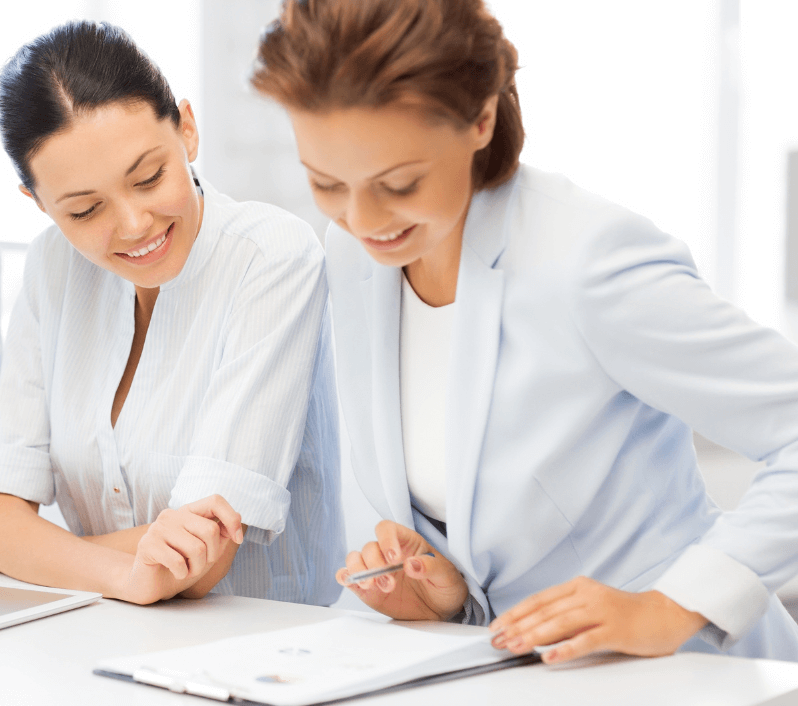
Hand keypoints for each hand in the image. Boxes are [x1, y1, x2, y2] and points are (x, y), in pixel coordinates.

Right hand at [122, 495, 243, 603]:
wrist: (151, 586)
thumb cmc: (182, 565)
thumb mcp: (209, 549)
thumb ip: (222, 533)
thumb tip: (237, 521)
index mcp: (188, 512)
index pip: (215, 501)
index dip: (231, 519)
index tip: (237, 539)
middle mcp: (172, 515)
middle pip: (210, 530)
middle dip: (212, 555)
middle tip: (199, 564)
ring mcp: (158, 528)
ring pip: (197, 548)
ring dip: (197, 567)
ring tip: (186, 569)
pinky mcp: (147, 545)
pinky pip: (178, 561)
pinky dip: (182, 573)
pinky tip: (175, 573)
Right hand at [335, 520, 467, 620]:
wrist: (441, 610)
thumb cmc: (445, 585)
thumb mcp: (447, 575)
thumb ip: (431, 567)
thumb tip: (411, 564)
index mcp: (406, 542)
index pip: (387, 529)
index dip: (386, 539)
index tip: (393, 558)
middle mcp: (387, 553)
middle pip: (370, 547)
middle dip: (375, 565)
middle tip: (389, 584)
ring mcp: (375, 570)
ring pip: (355, 559)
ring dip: (360, 571)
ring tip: (372, 586)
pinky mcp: (367, 589)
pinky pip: (348, 577)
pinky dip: (346, 577)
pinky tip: (354, 583)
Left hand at [489, 576, 707, 663]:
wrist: (666, 614)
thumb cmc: (626, 615)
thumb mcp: (591, 609)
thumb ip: (566, 617)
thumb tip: (534, 632)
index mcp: (577, 587)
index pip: (539, 600)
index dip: (515, 613)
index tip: (497, 627)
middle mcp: (587, 594)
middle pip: (545, 611)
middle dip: (518, 627)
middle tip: (498, 641)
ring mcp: (601, 610)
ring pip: (560, 623)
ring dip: (534, 636)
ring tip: (515, 647)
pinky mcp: (615, 629)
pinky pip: (586, 640)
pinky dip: (566, 649)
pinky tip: (550, 658)